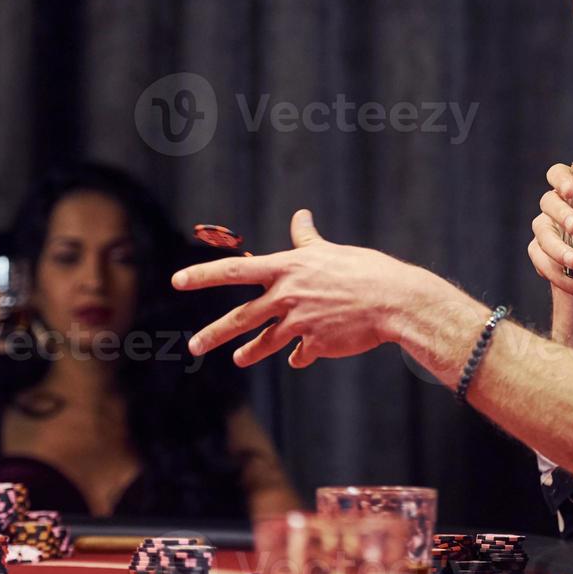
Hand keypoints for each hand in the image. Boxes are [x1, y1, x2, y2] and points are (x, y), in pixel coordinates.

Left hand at [174, 210, 456, 368]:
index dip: (203, 275)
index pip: (235, 271)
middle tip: (194, 345)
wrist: (395, 301)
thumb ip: (308, 239)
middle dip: (214, 333)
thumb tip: (300, 215)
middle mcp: (288, 296)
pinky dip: (300, 355)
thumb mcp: (331, 251)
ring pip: (265, 342)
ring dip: (249, 352)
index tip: (177, 282)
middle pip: (241, 317)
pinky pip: (301, 353)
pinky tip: (300, 358)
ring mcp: (300, 323)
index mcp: (288, 269)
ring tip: (237, 358)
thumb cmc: (366, 270)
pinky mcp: (316, 345)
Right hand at [528, 163, 572, 297]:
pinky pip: (542, 264)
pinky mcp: (541, 256)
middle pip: (548, 202)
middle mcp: (556, 208)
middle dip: (561, 214)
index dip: (560, 178)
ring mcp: (546, 231)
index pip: (557, 173)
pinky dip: (562, 278)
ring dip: (557, 250)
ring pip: (541, 236)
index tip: (571, 190)